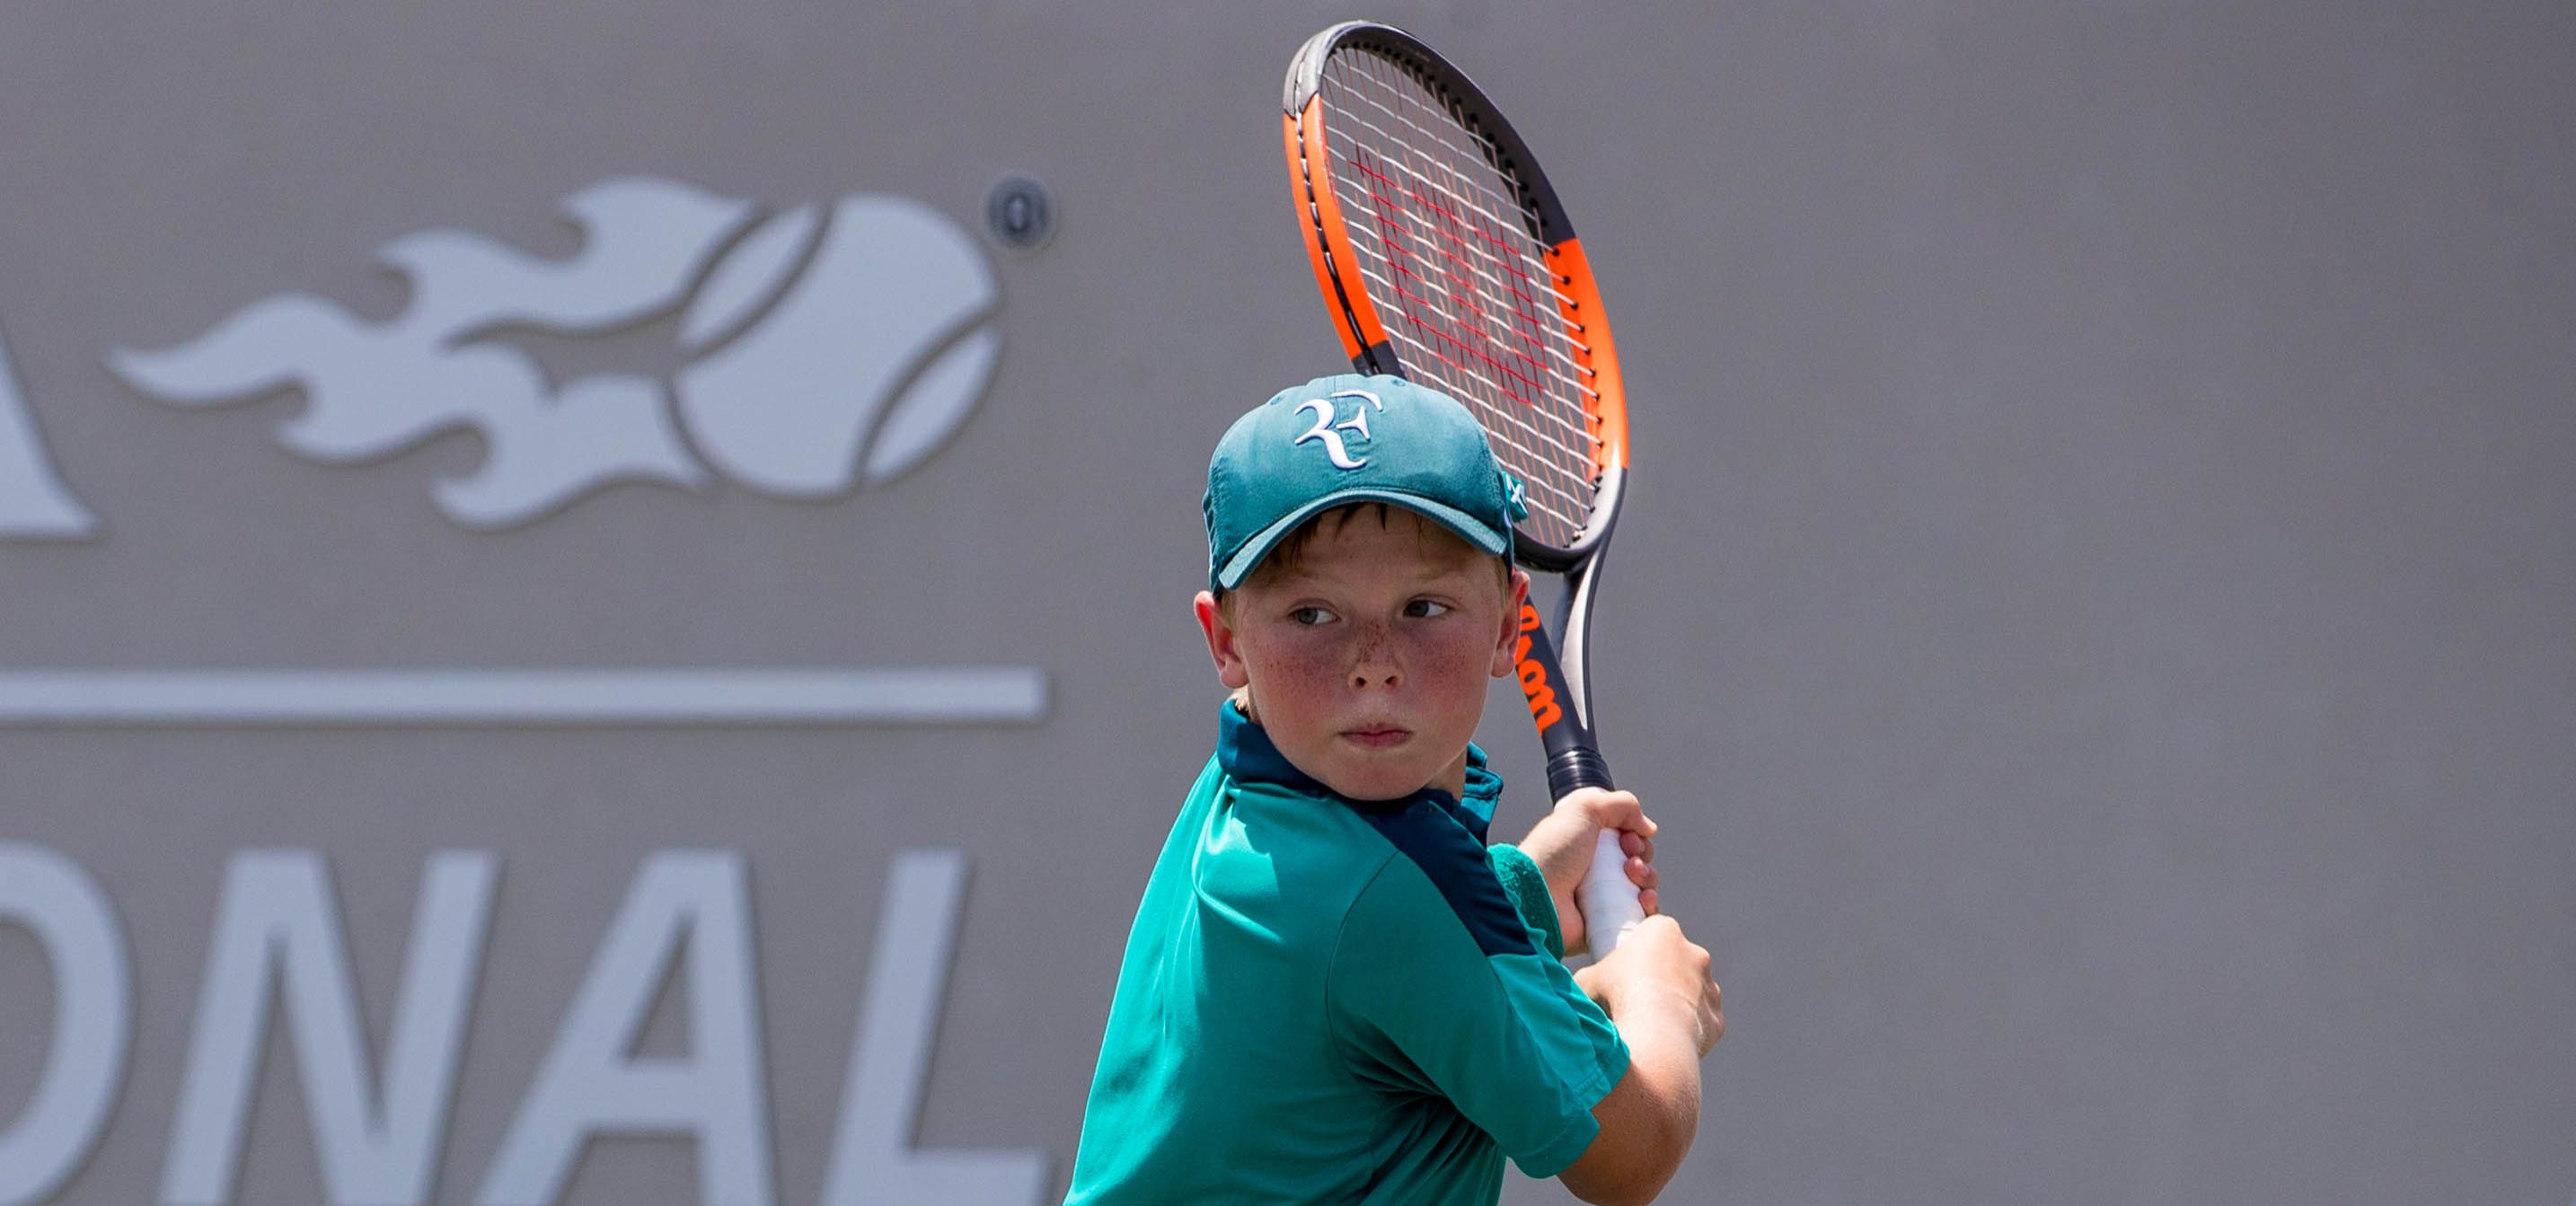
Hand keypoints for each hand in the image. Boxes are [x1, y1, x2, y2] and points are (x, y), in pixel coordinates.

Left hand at [1515, 788, 1657, 955]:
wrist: (1536, 896)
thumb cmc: (1552, 853)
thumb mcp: (1584, 809)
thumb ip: (1621, 805)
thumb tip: (1647, 827)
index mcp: (1587, 843)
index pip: (1626, 839)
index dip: (1635, 837)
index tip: (1628, 837)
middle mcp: (1595, 870)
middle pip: (1639, 861)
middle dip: (1642, 856)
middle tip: (1628, 857)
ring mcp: (1601, 897)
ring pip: (1643, 887)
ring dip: (1647, 877)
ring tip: (1631, 875)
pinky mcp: (1607, 922)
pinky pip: (1640, 916)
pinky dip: (1648, 905)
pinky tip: (1643, 898)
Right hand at [1573, 914, 1722, 1056]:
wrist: (1653, 1036)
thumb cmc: (1616, 997)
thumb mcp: (1585, 978)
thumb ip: (1591, 976)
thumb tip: (1585, 987)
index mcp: (1663, 931)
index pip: (1652, 931)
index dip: (1636, 949)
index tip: (1621, 970)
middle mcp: (1694, 953)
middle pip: (1674, 961)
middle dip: (1657, 977)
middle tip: (1632, 999)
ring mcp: (1709, 987)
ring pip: (1690, 992)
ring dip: (1674, 1003)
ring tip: (1648, 1025)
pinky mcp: (1716, 1019)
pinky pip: (1699, 1023)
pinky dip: (1685, 1030)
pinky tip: (1664, 1041)